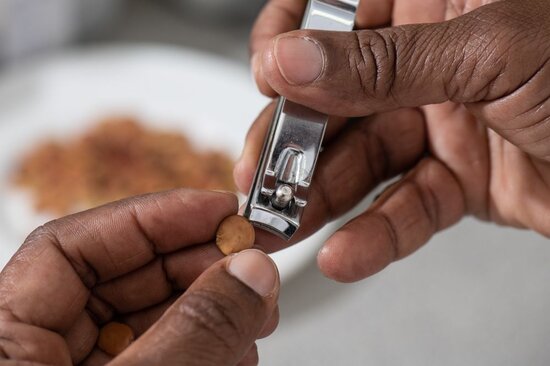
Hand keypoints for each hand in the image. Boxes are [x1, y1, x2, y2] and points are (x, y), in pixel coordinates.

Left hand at [0, 190, 279, 365]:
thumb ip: (192, 331)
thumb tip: (249, 273)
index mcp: (6, 337)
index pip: (71, 247)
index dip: (151, 217)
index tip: (216, 209)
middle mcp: (38, 354)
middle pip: (122, 280)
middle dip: (198, 265)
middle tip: (251, 261)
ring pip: (150, 321)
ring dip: (213, 308)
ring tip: (256, 308)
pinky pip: (163, 358)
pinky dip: (206, 347)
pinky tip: (238, 347)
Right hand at [235, 0, 549, 281]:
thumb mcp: (491, 50)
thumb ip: (383, 61)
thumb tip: (291, 60)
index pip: (340, 8)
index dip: (294, 40)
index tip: (266, 76)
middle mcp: (435, 56)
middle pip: (341, 96)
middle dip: (295, 141)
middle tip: (259, 177)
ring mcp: (444, 119)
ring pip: (366, 159)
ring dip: (322, 198)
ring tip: (285, 224)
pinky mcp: (460, 179)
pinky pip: (408, 207)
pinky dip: (377, 235)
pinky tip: (344, 252)